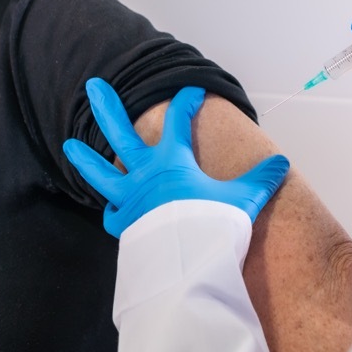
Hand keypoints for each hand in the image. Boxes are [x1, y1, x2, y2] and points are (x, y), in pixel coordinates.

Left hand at [63, 78, 290, 237]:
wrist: (188, 265)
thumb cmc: (213, 227)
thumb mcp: (243, 199)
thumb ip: (261, 179)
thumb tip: (282, 162)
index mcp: (172, 162)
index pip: (178, 121)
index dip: (186, 102)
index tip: (192, 89)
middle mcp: (145, 174)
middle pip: (120, 134)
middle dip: (108, 108)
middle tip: (92, 86)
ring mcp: (130, 200)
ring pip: (101, 173)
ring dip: (86, 158)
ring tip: (69, 144)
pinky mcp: (125, 226)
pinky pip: (113, 214)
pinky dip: (112, 209)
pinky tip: (111, 206)